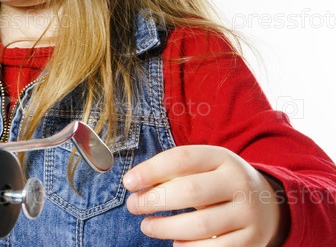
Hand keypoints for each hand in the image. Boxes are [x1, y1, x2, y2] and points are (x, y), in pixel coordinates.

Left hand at [124, 145, 289, 245]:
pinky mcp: (252, 241)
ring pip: (200, 225)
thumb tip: (136, 184)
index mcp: (223, 158)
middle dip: (154, 200)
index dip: (151, 170)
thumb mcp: (204, 167)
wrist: (268, 204)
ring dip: (166, 228)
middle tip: (133, 206)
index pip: (182, 159)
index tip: (128, 182)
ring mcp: (248, 214)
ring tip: (147, 226)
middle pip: (190, 191)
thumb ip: (174, 172)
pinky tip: (174, 243)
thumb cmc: (219, 182)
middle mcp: (239, 183)